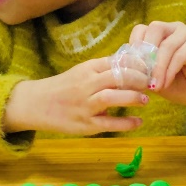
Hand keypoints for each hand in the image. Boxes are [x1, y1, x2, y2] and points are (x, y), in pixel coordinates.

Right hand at [3, 57, 148, 135]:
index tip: (150, 68)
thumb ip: (103, 70)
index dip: (137, 64)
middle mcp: (85, 85)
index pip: (117, 61)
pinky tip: (138, 122)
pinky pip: (109, 123)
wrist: (35, 104)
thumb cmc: (62, 87)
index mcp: (87, 69)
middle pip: (118, 76)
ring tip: (145, 100)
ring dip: (133, 98)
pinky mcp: (84, 124)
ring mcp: (84, 105)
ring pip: (112, 97)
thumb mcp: (81, 73)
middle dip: (139, 79)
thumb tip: (132, 64)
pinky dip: (126, 123)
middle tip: (151, 83)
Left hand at [129, 22, 185, 115]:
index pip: (140, 30)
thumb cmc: (180, 85)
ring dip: (156, 67)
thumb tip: (121, 69)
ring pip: (165, 44)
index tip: (129, 71)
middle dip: (143, 54)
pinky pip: (179, 54)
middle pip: (152, 29)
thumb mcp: (153, 78)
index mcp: (161, 33)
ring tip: (153, 85)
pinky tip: (164, 83)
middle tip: (139, 76)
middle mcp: (174, 29)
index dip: (133, 49)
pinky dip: (168, 71)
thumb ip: (140, 71)